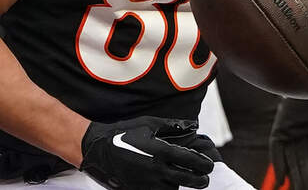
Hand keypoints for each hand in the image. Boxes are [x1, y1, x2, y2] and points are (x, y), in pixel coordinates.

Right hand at [79, 116, 215, 189]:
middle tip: (205, 179)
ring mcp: (146, 183)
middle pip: (185, 179)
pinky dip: (165, 189)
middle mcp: (155, 169)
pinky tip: (168, 184)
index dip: (202, 164)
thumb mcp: (149, 124)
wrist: (98, 151)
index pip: (189, 160)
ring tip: (187, 181)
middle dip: (199, 180)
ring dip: (180, 185)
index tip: (209, 166)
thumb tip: (193, 126)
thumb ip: (173, 126)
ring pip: (172, 189)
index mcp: (160, 151)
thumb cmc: (124, 134)